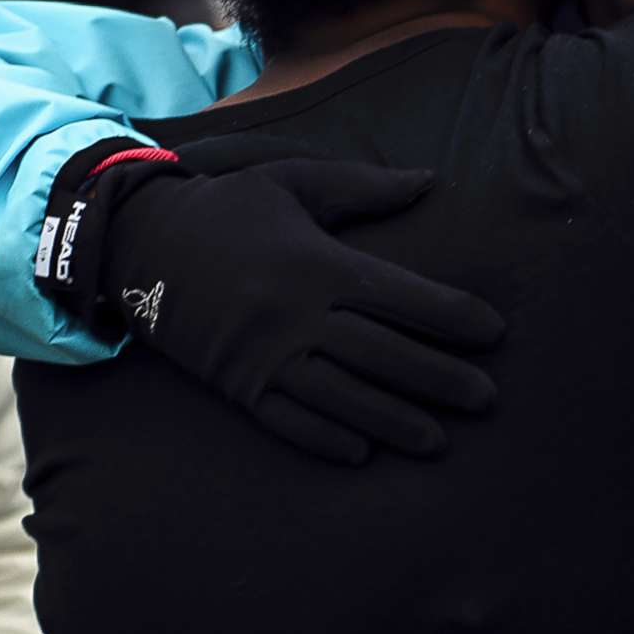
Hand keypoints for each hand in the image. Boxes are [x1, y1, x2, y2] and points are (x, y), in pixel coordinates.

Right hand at [92, 149, 505, 465]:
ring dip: (393, 421)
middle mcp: (294, 314)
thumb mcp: (294, 181)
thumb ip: (364, 185)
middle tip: (486, 399)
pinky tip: (361, 454)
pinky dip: (324, 439)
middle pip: (380, 353)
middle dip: (438, 378)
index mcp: (316, 262)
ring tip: (438, 440)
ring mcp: (263, 354)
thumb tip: (430, 180)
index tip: (493, 332)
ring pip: (341, 396)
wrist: (140, 242)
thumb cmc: (229, 208)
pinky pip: (286, 420)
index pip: (399, 295)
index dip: (450, 315)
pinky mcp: (236, 384)